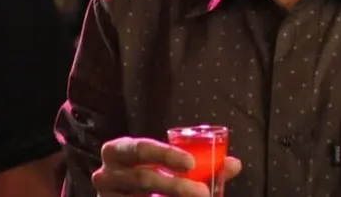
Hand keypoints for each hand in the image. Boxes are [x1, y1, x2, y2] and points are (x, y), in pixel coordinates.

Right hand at [92, 137, 241, 196]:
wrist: (124, 196)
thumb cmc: (148, 179)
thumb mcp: (166, 168)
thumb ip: (199, 166)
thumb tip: (234, 164)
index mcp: (117, 152)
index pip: (139, 148)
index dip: (165, 154)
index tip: (191, 163)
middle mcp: (106, 175)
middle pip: (143, 178)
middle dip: (177, 186)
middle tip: (203, 192)